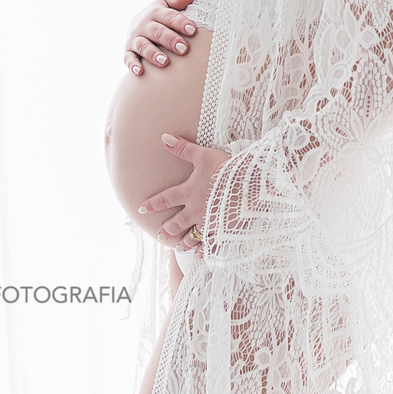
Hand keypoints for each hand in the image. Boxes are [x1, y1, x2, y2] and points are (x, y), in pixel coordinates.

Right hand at [124, 0, 198, 75]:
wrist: (137, 25)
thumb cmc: (159, 17)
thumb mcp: (166, 4)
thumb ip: (176, 0)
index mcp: (155, 12)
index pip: (169, 16)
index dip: (180, 23)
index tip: (192, 30)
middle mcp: (143, 25)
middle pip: (156, 31)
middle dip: (170, 40)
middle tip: (183, 48)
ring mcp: (134, 38)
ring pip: (143, 46)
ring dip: (153, 54)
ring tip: (165, 62)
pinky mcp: (128, 51)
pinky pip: (129, 58)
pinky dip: (133, 65)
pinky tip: (140, 71)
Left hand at [138, 133, 231, 254]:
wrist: (250, 183)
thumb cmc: (227, 167)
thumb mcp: (203, 155)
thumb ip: (183, 149)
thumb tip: (164, 138)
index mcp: (188, 192)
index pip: (165, 199)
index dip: (153, 204)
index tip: (142, 209)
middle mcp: (195, 210)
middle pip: (177, 223)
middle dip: (167, 229)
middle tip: (160, 235)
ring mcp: (209, 223)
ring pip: (192, 236)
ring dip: (184, 242)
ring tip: (179, 246)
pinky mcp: (224, 231)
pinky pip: (211, 244)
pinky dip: (205, 250)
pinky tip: (201, 255)